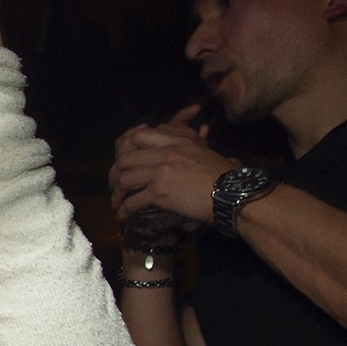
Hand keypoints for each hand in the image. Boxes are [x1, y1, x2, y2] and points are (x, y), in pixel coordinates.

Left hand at [111, 104, 237, 224]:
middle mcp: (164, 152)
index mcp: (175, 140)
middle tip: (114, 184)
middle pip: (126, 158)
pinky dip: (125, 209)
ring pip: (125, 179)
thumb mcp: (206, 149)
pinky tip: (122, 216)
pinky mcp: (160, 192)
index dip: (125, 147)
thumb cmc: (224, 173)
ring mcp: (160, 171)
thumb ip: (196, 139)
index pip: (139, 136)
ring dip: (117, 193)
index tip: (123, 159)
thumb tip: (201, 129)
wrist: (232, 193)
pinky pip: (134, 200)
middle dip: (115, 173)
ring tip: (116, 202)